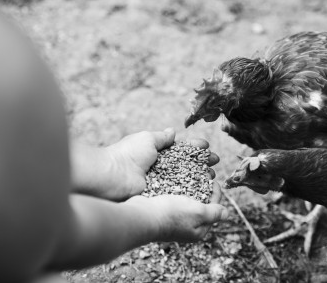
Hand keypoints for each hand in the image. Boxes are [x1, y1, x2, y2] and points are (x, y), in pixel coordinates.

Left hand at [104, 128, 218, 200]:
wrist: (112, 177)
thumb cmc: (127, 154)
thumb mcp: (146, 139)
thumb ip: (161, 137)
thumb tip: (173, 131)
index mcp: (157, 152)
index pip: (181, 149)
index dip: (195, 147)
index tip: (207, 146)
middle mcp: (161, 167)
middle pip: (187, 165)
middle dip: (202, 163)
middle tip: (215, 162)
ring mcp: (161, 182)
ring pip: (186, 179)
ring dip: (201, 177)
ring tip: (212, 176)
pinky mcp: (161, 195)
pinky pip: (179, 193)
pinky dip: (192, 191)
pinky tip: (204, 190)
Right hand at [128, 181, 227, 242]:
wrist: (142, 217)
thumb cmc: (172, 215)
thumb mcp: (199, 213)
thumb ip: (214, 212)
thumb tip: (227, 214)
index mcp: (199, 230)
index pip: (214, 208)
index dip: (215, 192)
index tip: (213, 178)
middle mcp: (188, 227)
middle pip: (201, 204)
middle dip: (203, 187)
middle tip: (203, 174)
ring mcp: (175, 221)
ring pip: (187, 200)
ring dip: (190, 186)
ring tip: (190, 174)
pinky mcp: (163, 213)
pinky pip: (175, 199)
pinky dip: (178, 189)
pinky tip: (176, 180)